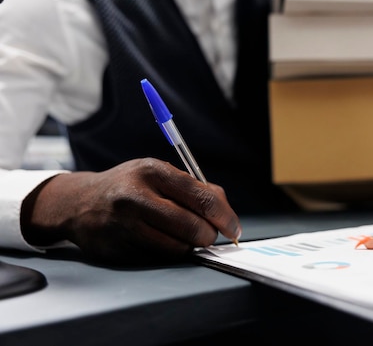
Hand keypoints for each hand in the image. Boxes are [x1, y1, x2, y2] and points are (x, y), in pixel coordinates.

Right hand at [21, 158, 241, 264]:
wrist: (79, 202)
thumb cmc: (129, 186)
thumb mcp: (159, 173)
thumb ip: (194, 188)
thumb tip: (225, 212)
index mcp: (153, 172)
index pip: (203, 199)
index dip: (225, 217)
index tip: (234, 229)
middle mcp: (135, 197)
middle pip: (193, 227)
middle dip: (209, 235)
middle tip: (210, 235)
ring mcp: (123, 226)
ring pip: (177, 248)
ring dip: (189, 246)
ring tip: (184, 236)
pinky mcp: (116, 249)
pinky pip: (157, 258)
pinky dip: (168, 253)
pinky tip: (161, 241)